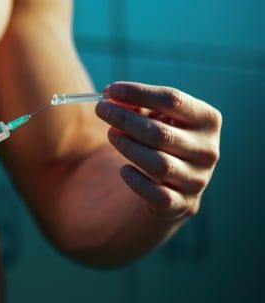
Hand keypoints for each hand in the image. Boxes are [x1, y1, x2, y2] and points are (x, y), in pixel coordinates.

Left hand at [96, 82, 220, 219]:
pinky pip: (156, 194)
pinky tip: (123, 170)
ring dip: (128, 147)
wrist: (175, 184)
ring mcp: (197, 179)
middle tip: (101, 110)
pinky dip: (136, 180)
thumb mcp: (157, 118)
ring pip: (158, 164)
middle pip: (161, 133)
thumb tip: (111, 97)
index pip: (172, 100)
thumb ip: (138, 106)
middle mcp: (207, 150)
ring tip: (111, 135)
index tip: (110, 90)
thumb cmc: (163, 140)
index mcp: (207, 120)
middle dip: (125, 120)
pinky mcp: (182, 204)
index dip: (138, 93)